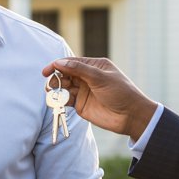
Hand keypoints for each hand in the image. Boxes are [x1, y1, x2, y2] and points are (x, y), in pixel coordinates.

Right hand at [42, 58, 156, 139]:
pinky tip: (58, 100)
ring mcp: (83, 91)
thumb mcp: (100, 78)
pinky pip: (66, 100)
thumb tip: (60, 62)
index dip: (58, 65)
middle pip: (65, 74)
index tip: (47, 71)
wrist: (130, 116)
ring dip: (56, 89)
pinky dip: (60, 99)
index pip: (72, 62)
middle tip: (50, 84)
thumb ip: (79, 70)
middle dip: (56, 78)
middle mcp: (87, 77)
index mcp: (94, 66)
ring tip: (52, 92)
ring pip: (64, 87)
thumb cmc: (121, 93)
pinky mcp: (80, 104)